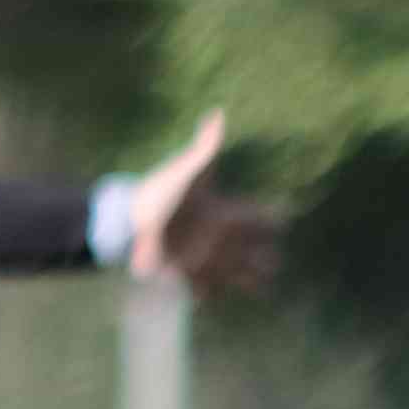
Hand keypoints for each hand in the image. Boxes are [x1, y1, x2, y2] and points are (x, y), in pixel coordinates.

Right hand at [120, 109, 275, 296]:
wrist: (127, 224)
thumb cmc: (162, 192)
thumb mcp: (187, 167)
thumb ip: (207, 144)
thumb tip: (218, 113)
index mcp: (230, 217)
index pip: (269, 221)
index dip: (277, 219)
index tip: (281, 218)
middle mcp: (225, 245)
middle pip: (265, 258)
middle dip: (270, 256)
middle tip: (271, 254)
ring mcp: (208, 265)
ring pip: (243, 282)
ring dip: (252, 280)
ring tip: (259, 282)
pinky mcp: (187, 279)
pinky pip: (207, 295)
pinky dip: (211, 294)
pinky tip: (213, 290)